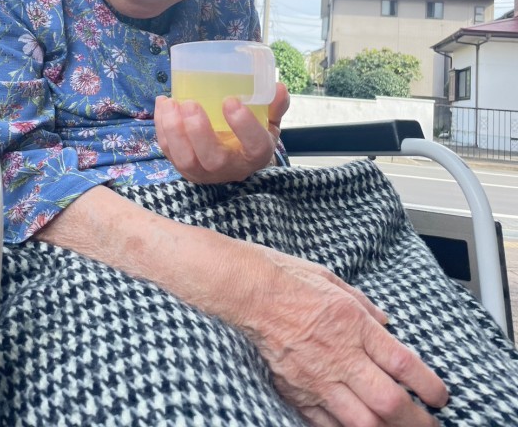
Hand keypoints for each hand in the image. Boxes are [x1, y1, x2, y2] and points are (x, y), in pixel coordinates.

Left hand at [154, 82, 289, 183]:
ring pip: (185, 159)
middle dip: (198, 131)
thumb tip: (278, 87)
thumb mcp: (269, 122)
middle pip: (213, 159)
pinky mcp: (183, 168)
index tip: (231, 101)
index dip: (244, 126)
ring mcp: (203, 171)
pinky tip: (163, 104)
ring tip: (170, 103)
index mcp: (256, 155)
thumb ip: (274, 105)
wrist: (235, 161)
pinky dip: (162, 128)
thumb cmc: (252, 137)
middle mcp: (229, 168)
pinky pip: (169, 152)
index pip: (255, 146)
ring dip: (174, 131)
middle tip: (190, 103)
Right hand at [238, 246, 447, 426]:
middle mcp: (341, 355)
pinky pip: (325, 424)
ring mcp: (318, 378)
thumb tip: (385, 324)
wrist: (248, 290)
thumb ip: (363, 305)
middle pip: (389, 402)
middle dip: (417, 421)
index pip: (404, 364)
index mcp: (354, 325)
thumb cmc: (287, 277)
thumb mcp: (333, 280)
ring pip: (361, 422)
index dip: (429, 386)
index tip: (441, 396)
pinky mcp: (296, 390)